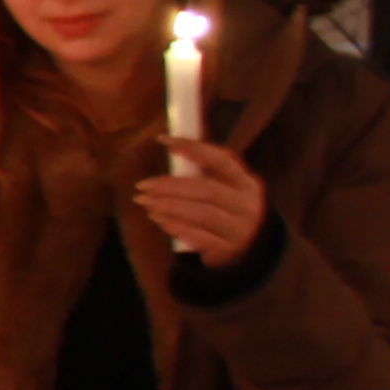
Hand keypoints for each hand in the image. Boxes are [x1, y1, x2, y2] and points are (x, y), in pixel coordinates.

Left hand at [137, 139, 266, 270]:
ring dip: (169, 206)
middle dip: (171, 186)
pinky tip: (157, 219)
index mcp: (244, 182)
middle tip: (142, 185)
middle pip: (207, 190)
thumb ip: (202, 169)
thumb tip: (167, 143)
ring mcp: (238, 228)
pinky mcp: (227, 249)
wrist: (247, 247)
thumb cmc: (224, 208)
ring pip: (202, 214)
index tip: (163, 140)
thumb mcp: (223, 187)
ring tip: (144, 201)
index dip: (193, 148)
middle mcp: (246, 204)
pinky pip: (199, 237)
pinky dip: (176, 227)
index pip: (221, 160)